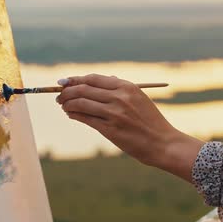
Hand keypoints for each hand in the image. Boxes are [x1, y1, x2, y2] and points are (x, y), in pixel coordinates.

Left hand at [56, 74, 203, 181]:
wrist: (163, 143)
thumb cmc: (151, 122)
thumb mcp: (139, 98)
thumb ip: (121, 88)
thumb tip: (105, 79)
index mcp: (127, 86)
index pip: (93, 78)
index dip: (76, 79)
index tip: (65, 82)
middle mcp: (119, 97)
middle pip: (84, 89)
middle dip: (67, 91)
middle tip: (59, 95)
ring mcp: (114, 113)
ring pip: (81, 103)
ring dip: (67, 103)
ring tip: (63, 105)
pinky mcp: (110, 129)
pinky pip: (85, 118)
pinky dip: (74, 114)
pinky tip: (70, 114)